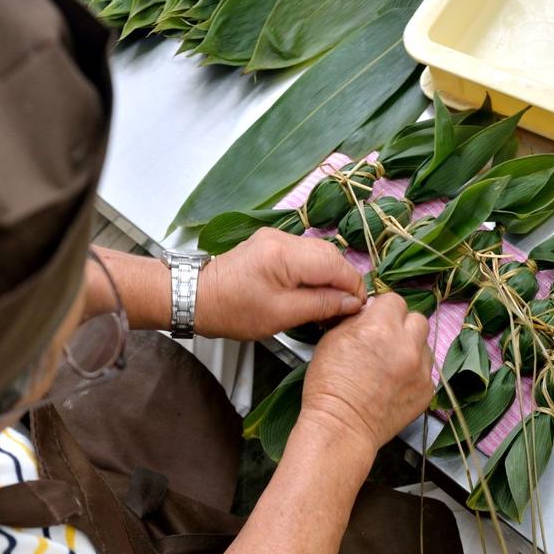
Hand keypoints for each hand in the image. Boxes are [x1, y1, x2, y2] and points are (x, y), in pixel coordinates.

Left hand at [194, 229, 366, 340]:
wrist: (196, 298)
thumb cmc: (233, 311)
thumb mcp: (281, 315)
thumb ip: (321, 305)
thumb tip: (352, 303)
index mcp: (285, 254)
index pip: (336, 265)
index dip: (353, 287)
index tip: (357, 309)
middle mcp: (283, 238)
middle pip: (330, 255)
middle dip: (343, 281)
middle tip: (345, 309)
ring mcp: (275, 238)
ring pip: (318, 254)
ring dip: (329, 277)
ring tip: (329, 304)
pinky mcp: (270, 244)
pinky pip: (303, 255)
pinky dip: (313, 272)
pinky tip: (312, 292)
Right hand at [300, 293, 432, 467]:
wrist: (341, 427)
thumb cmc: (329, 386)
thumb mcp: (332, 339)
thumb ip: (356, 321)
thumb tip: (369, 314)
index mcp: (380, 326)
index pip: (395, 300)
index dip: (383, 309)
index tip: (376, 320)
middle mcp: (406, 344)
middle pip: (418, 319)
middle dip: (402, 326)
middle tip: (386, 341)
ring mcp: (421, 369)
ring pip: (424, 345)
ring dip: (410, 349)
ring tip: (389, 365)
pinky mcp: (427, 390)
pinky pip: (426, 371)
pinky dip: (413, 373)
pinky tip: (394, 384)